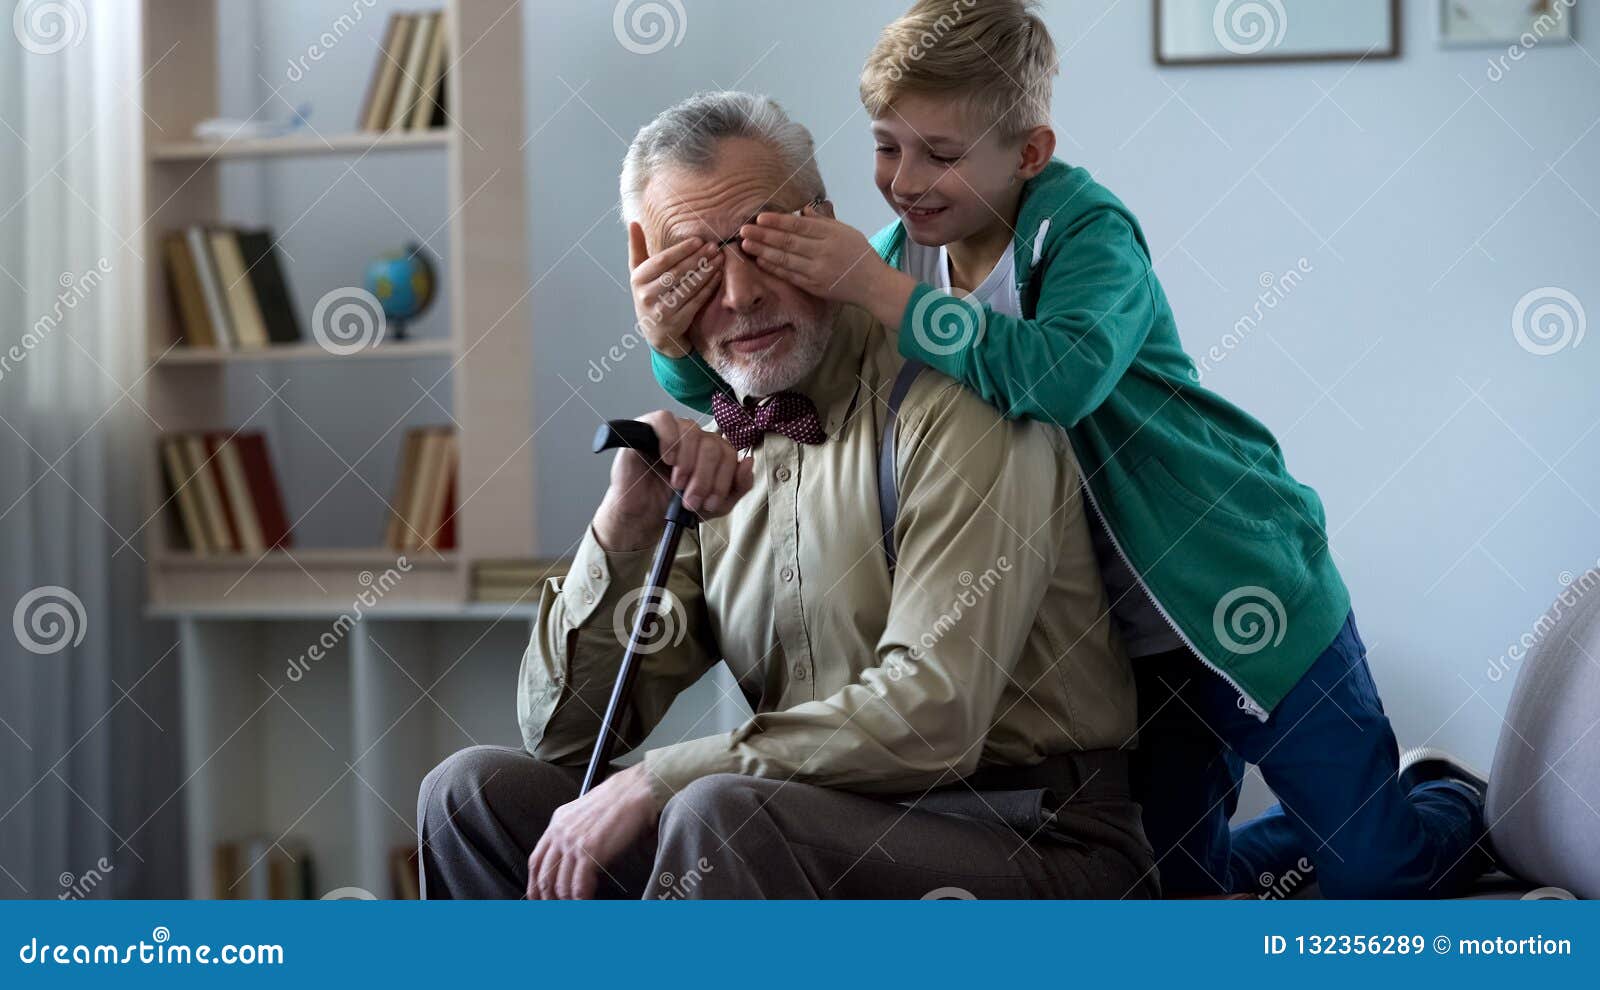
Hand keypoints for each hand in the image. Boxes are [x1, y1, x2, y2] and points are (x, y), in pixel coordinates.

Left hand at [527, 763, 661, 898]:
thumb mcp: (587, 815)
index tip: (540, 898)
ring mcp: (573, 842)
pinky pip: (578, 886)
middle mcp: (560, 832)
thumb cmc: (621, 802)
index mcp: (558, 822)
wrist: (639, 790)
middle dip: (548, 898)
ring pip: (559, 885)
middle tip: (556, 910)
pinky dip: (582, 899)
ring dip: (567, 901)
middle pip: (543, 875)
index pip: (536, 861)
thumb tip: (574, 862)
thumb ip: (575, 834)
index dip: (535, 884)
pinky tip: (588, 901)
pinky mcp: (589, 851)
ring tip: (577, 907)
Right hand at [594, 411, 754, 549]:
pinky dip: (670, 439)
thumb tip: (748, 462)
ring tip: (677, 484)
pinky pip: (664, 419)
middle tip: (691, 500)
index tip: (710, 502)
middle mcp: (693, 438)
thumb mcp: (714, 504)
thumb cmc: (674, 506)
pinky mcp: (646, 429)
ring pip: (692, 431)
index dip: (723, 479)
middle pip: (712, 444)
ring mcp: (671, 431)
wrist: (642, 518)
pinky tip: (667, 460)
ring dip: (688, 463)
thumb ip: (737, 486)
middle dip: (705, 477)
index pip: (729, 453)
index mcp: (710, 451)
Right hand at [628, 222, 724, 357]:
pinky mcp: (677, 321)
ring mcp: (661, 310)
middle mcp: (646, 295)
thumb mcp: (639, 273)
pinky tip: (718, 276)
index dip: (682, 250)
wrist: (656, 331)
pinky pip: (696, 301)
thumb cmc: (650, 294)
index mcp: (637, 279)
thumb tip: (633, 222)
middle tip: (714, 247)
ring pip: (688, 287)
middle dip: (698, 258)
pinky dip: (708, 287)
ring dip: (706, 271)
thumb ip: (637, 248)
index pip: (662, 261)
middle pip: (677, 273)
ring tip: (719, 259)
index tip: (699, 240)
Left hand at [737, 207, 916, 328]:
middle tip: (744, 229)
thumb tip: (801, 211)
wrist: (872, 285)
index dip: (777, 222)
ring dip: (763, 251)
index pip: (799, 226)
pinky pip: (789, 275)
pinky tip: (760, 261)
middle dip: (763, 235)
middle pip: (788, 242)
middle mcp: (823, 252)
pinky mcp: (814, 286)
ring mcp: (817, 271)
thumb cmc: (859, 255)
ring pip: (785, 259)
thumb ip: (823, 221)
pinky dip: (774, 268)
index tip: (760, 218)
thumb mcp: (846, 231)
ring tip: (746, 244)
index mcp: (831, 235)